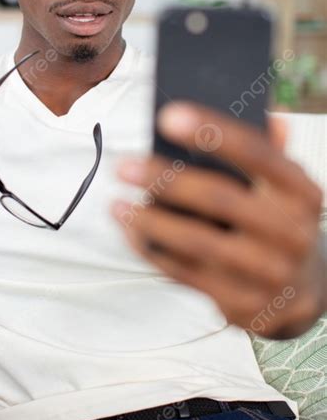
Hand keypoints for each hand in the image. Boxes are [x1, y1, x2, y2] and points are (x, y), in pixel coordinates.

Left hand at [112, 102, 325, 338]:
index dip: (212, 132)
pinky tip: (130, 231)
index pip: (258, 154)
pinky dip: (152, 251)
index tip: (167, 117)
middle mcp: (293, 233)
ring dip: (150, 221)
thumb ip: (269, 152)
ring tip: (116, 203)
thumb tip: (270, 116)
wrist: (300, 294)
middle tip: (124, 166)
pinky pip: (187, 274)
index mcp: (302, 192)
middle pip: (220, 199)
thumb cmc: (279, 223)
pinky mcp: (243, 303)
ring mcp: (269, 273)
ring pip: (198, 242)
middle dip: (166, 179)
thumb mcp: (284, 189)